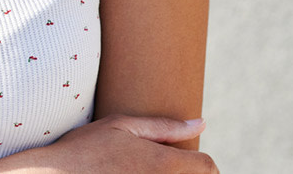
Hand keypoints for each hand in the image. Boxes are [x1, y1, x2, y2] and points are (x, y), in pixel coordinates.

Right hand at [0, 115, 218, 172]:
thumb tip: (200, 122)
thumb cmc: (85, 147)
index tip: (193, 159)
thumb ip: (163, 127)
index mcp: (160, 163)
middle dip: (184, 170)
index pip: (207, 167)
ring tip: (140, 168)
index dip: (205, 163)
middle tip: (164, 163)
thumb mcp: (121, 125)